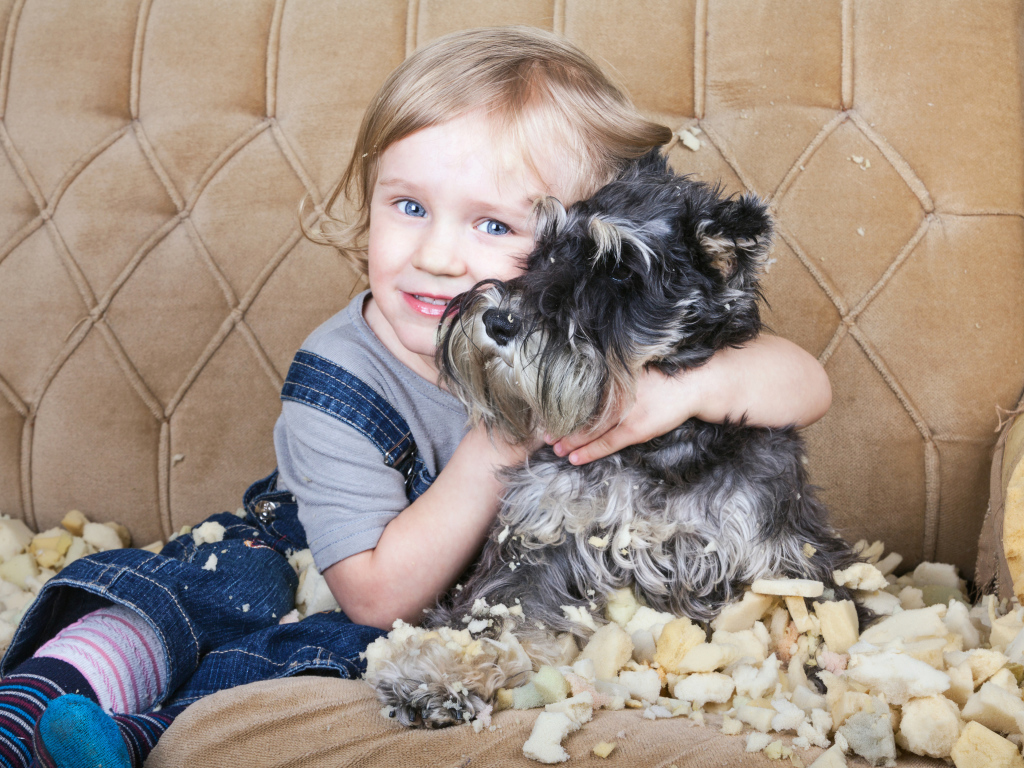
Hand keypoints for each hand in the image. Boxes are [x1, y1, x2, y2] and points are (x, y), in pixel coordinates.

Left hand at [546, 335, 830, 465]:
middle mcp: (621, 388)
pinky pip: (609, 442)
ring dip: (569, 439)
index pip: (584, 390)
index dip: (561, 401)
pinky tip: (573, 457)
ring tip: (550, 447)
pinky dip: (589, 450)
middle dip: (560, 422)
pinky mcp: (641, 427)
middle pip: (582, 409)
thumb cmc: (676, 370)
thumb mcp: (644, 363)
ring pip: (591, 428)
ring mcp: (630, 409)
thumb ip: (621, 369)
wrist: (707, 380)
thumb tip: (598, 375)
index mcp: (620, 372)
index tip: (542, 407)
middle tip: (538, 432)